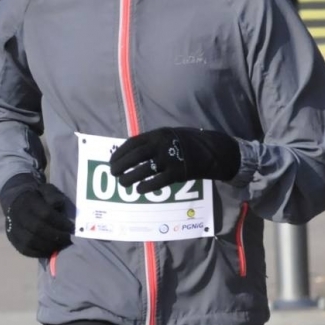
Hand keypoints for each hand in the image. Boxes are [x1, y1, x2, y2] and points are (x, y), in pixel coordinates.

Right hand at [0, 174, 74, 257]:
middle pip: (37, 229)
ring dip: (49, 245)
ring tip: (62, 245)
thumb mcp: (46, 190)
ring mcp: (12, 229)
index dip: (60, 222)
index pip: (45, 214)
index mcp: (28, 201)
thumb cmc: (38, 196)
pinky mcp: (13, 240)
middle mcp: (17, 215)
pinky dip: (40, 252)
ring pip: (31, 241)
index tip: (72, 227)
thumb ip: (53, 195)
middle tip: (69, 239)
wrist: (16, 201)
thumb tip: (59, 203)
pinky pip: (26, 250)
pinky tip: (51, 250)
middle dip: (56, 236)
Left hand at [109, 127, 241, 194]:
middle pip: (134, 157)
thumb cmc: (188, 143)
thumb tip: (133, 152)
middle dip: (121, 166)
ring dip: (130, 178)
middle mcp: (161, 145)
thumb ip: (153, 141)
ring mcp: (169, 159)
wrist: (212, 150)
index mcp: (158, 134)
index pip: (132, 143)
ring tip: (123, 183)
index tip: (112, 161)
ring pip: (143, 170)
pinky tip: (140, 189)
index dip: (119, 153)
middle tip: (114, 173)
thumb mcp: (170, 135)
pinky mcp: (177, 173)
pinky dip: (146, 186)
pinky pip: (157, 182)